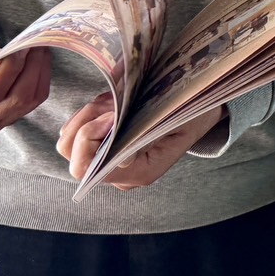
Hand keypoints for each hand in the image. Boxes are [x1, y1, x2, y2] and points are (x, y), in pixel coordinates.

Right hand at [0, 19, 51, 135]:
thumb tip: (1, 59)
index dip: (9, 69)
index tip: (19, 46)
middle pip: (12, 102)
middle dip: (29, 69)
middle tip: (35, 42)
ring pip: (26, 103)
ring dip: (37, 73)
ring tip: (37, 46)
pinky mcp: (1, 117)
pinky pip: (29, 102)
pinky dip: (37, 79)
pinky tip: (36, 59)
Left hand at [57, 96, 225, 189]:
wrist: (202, 110)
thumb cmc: (191, 113)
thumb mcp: (173, 121)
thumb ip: (144, 139)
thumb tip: (118, 161)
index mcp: (137, 173)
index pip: (86, 169)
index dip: (90, 137)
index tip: (112, 114)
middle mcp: (120, 173)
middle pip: (72, 154)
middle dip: (86, 122)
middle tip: (112, 105)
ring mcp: (112, 161)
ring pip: (71, 140)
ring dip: (88, 115)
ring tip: (116, 102)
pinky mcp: (108, 147)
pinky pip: (80, 131)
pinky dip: (91, 113)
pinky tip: (114, 105)